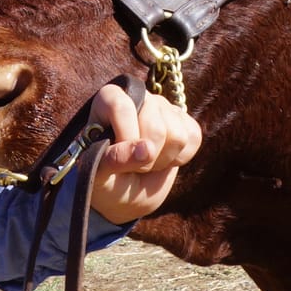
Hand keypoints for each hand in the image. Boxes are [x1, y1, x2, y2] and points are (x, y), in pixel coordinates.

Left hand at [88, 83, 199, 223]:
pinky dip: (180, 158)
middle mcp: (138, 97)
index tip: (121, 160)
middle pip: (155, 126)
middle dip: (146, 158)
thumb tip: (146, 149)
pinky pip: (193, 137)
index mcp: (108, 101)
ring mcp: (164, 107)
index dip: (125, 137)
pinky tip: (163, 160)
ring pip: (178, 134)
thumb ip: (112, 160)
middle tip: (133, 167)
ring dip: (163, 160)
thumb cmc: (105, 181)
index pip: (121, 106)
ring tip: (146, 164)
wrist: (125, 192)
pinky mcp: (184, 120)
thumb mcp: (98, 176)